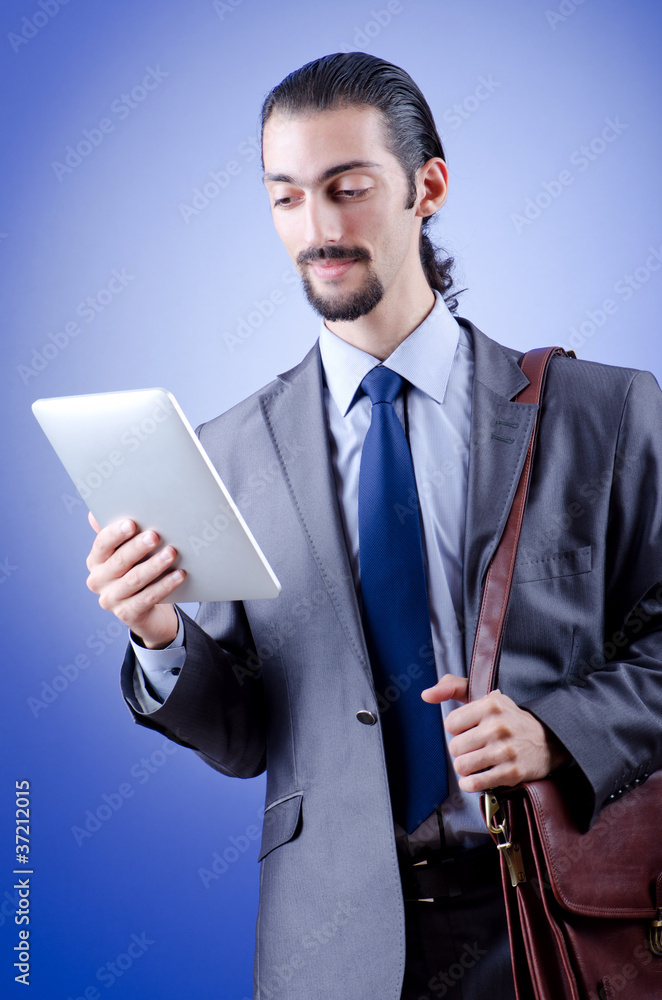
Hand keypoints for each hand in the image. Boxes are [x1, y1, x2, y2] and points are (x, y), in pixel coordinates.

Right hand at [85, 512, 183, 648]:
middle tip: (155, 536)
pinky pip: (149, 597)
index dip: (116, 533)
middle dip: (138, 548)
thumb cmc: (137, 570)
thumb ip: (120, 533)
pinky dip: (165, 585)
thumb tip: (100, 512)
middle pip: (119, 561)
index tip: (132, 523)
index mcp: (96, 560)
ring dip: (155, 565)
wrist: (147, 610)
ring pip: (134, 579)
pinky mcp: (127, 614)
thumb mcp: (128, 552)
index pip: (102, 544)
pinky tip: (179, 575)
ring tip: (172, 553)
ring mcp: (111, 599)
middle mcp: (98, 580)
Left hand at [422, 674, 569, 792]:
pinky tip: (474, 779)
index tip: (468, 730)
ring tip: (474, 763)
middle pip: (455, 747)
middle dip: (460, 751)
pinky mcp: (512, 772)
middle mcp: (498, 726)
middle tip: (473, 749)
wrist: (548, 740)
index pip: (451, 723)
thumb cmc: (510, 719)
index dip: (456, 730)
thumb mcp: (486, 697)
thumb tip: (426, 695)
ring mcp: (506, 750)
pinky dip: (470, 784)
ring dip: (465, 768)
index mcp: (490, 704)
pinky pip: (476, 783)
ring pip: (462, 766)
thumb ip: (454, 687)